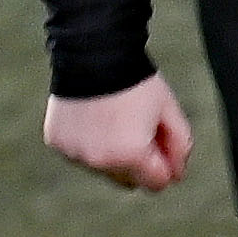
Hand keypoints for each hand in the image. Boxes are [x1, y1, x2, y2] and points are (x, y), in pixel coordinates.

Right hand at [44, 77, 192, 191]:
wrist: (94, 53)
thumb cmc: (136, 82)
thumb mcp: (168, 110)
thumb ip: (179, 146)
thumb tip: (177, 175)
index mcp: (131, 156)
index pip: (156, 184)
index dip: (163, 163)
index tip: (160, 141)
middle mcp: (100, 161)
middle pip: (127, 180)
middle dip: (136, 162)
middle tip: (137, 127)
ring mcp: (75, 153)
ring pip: (101, 168)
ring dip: (110, 153)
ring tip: (112, 117)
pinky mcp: (57, 142)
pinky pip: (78, 152)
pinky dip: (86, 141)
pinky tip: (91, 114)